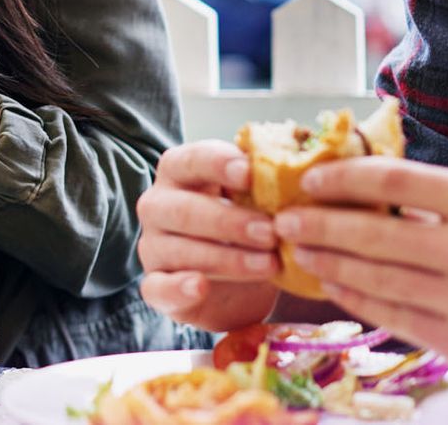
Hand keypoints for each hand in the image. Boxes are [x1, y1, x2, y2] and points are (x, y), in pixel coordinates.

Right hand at [135, 141, 280, 331]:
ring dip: (226, 259)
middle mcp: (158, 205)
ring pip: (180, 250)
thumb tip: (295, 167)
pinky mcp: (156, 286)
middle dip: (230, 221)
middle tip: (271, 232)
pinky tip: (200, 287)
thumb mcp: (257, 201)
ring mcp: (153, 247)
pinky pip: (157, 287)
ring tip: (269, 265)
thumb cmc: (248, 227)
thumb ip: (264, 183)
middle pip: (184, 209)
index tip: (250, 174)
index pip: (192, 160)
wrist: (242, 283)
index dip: (218, 164)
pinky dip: (178, 288)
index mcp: (179, 172)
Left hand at [278, 158, 447, 383]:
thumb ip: (446, 199)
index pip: (392, 181)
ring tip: (296, 250)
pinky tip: (331, 286)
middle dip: (317, 224)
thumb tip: (368, 180)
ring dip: (325, 262)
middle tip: (282, 220)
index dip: (342, 178)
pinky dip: (353, 297)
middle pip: (371, 231)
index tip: (309, 179)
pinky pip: (391, 315)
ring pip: (373, 276)